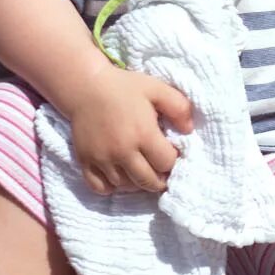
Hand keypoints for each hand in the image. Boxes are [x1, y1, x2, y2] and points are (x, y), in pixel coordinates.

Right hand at [62, 68, 193, 195]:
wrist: (85, 87)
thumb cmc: (124, 87)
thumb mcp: (158, 89)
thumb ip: (179, 108)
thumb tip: (189, 130)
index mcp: (143, 134)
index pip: (166, 163)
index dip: (173, 160)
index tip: (170, 152)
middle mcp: (122, 151)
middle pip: (148, 181)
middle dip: (160, 179)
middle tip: (161, 171)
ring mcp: (102, 158)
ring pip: (125, 186)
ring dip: (137, 183)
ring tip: (142, 170)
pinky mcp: (85, 161)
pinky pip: (100, 188)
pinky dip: (111, 187)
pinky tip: (119, 175)